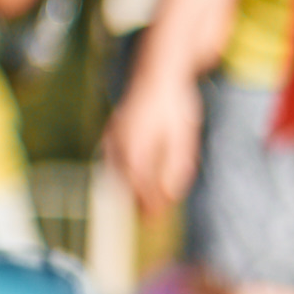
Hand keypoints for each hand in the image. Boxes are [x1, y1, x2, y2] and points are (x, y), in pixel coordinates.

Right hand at [107, 69, 204, 219]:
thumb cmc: (175, 106)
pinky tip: (126, 178)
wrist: (157, 74)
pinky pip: (110, 158)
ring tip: (138, 204)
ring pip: (114, 170)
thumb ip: (177, 168)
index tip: (158, 219)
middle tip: (149, 219)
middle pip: (124, 181)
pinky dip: (118, 173)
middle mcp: (119, 143)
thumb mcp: (184, 138)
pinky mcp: (111, 129)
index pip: (141, 185)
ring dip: (125, 189)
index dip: (149, 204)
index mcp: (137, 147)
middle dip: (136, 201)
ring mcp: (112, 135)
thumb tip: (170, 196)